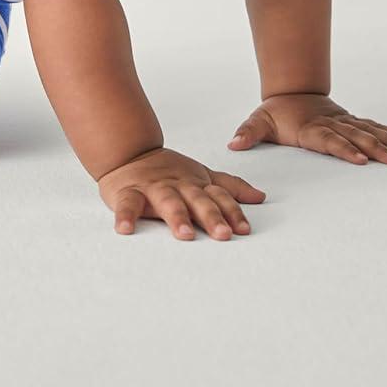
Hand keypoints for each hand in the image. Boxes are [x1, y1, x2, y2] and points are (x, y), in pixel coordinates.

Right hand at [98, 146, 265, 240]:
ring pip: (167, 201)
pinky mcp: (127, 192)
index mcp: (196, 183)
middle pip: (197, 200)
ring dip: (176, 217)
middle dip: (211, 216)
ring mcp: (153, 187)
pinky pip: (127, 204)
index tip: (244, 230)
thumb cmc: (168, 170)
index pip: (218, 197)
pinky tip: (125, 229)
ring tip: (185, 234)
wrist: (128, 151)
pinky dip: (125, 216)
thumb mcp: (201, 175)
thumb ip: (229, 186)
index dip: (232, 212)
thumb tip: (260, 197)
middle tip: (222, 235)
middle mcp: (178, 184)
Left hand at [227, 93, 386, 164]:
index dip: (344, 149)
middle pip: (356, 136)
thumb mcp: (259, 121)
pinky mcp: (354, 123)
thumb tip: (233, 144)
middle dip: (376, 148)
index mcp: (311, 128)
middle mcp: (332, 124)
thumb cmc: (276, 112)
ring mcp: (346, 122)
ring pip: (371, 132)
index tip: (360, 159)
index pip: (329, 140)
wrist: (293, 92)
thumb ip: (248, 133)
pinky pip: (377, 128)